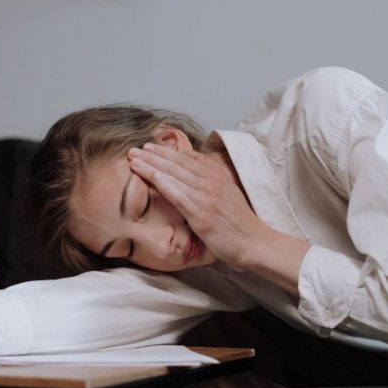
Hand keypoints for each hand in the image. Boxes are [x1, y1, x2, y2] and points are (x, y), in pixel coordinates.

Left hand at [128, 142, 267, 267]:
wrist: (254, 242)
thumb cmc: (239, 222)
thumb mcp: (227, 193)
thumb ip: (211, 180)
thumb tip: (194, 168)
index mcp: (217, 176)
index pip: (187, 158)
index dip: (166, 151)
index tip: (149, 146)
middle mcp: (211, 182)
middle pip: (177, 163)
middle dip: (153, 155)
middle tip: (134, 149)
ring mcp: (206, 198)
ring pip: (174, 176)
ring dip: (152, 166)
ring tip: (134, 159)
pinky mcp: (202, 215)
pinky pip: (179, 196)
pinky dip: (164, 184)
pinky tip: (151, 176)